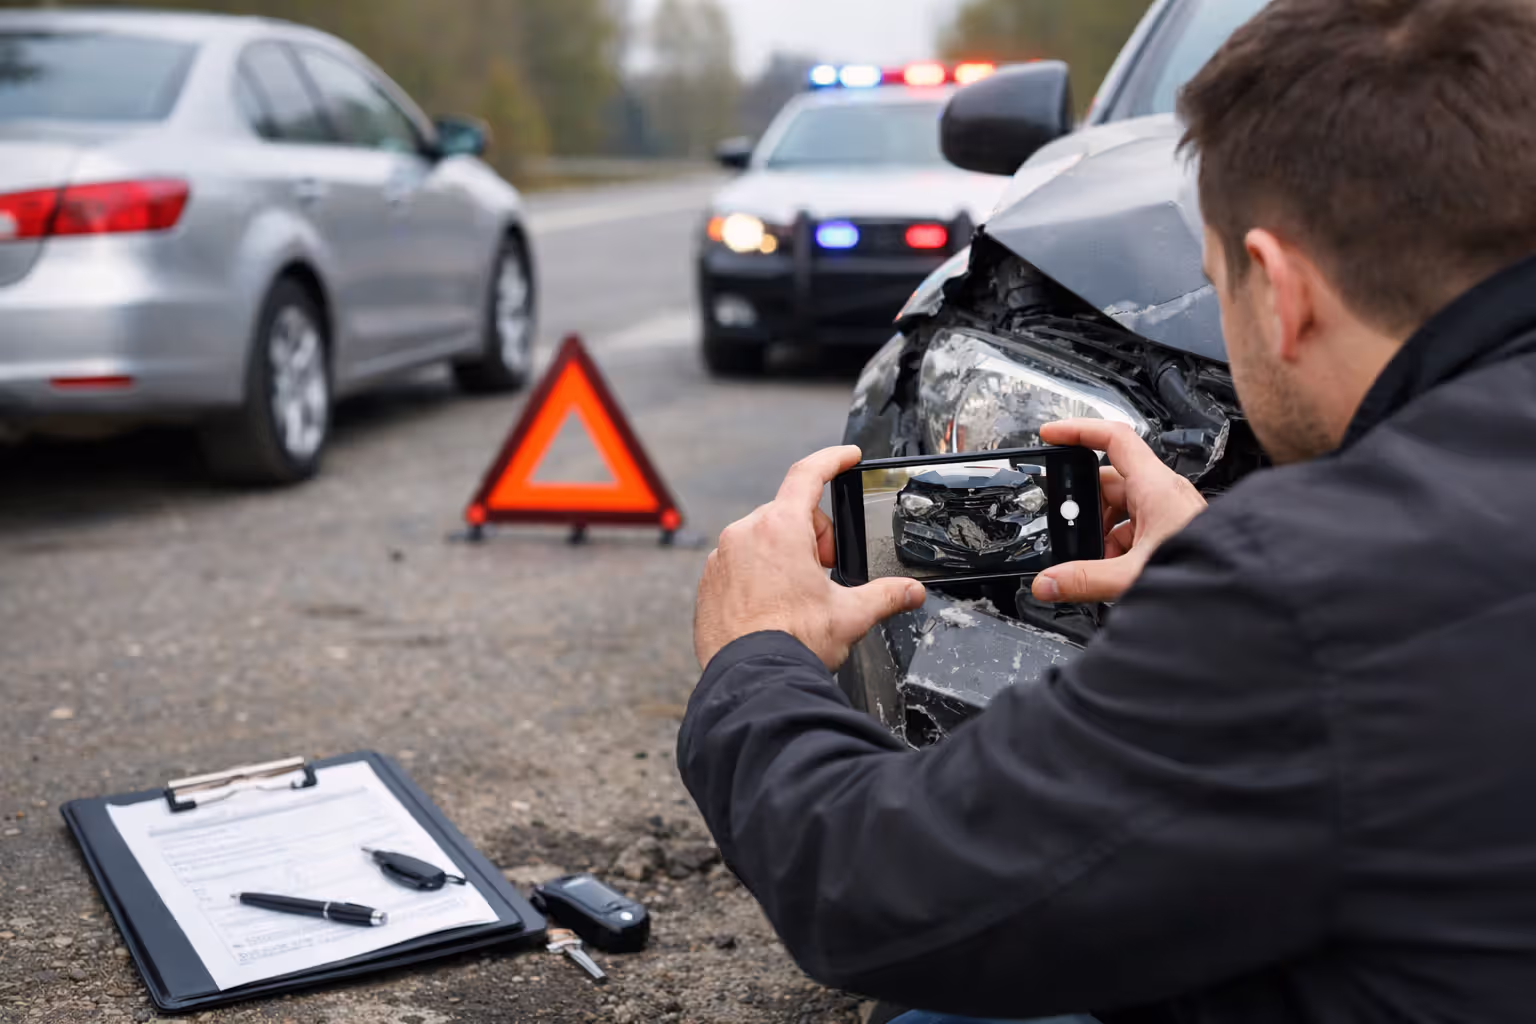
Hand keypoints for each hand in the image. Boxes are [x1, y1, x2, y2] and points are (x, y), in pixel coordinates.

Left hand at [695, 446, 926, 670]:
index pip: (809, 474)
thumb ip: (886, 595)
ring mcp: (722, 559)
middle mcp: (745, 535)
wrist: (752, 682)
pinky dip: (759, 576)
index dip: (833, 460)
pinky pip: (739, 564)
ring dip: (785, 557)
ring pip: (762, 539)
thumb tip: (910, 592)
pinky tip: (774, 608)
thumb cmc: (792, 643)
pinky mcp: (709, 583)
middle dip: (814, 537)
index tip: (847, 457)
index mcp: (780, 529)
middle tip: (826, 574)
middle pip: (790, 514)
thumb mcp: (850, 615)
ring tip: (799, 598)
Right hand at [1032, 420, 1207, 603]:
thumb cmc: (1205, 568)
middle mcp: (1163, 492)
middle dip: (1084, 508)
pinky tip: (1113, 569)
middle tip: (1068, 530)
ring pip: (1120, 507)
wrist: (1240, 590)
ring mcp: (1168, 510)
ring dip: (1101, 531)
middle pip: (1108, 481)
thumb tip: (1048, 581)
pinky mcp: (1171, 529)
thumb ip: (1084, 579)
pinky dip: (1117, 543)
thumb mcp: (1133, 575)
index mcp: (1156, 487)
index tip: (1052, 435)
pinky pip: (1134, 525)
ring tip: (1095, 559)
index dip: (1079, 430)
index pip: (1113, 438)